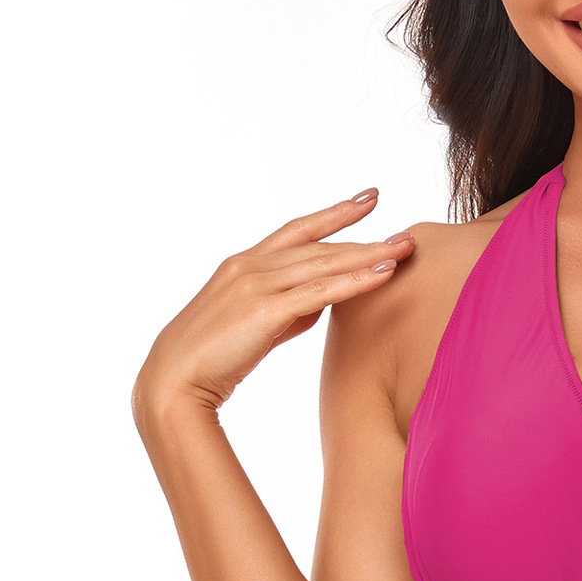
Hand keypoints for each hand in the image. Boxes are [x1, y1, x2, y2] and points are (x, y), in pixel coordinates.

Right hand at [133, 188, 415, 422]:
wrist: (174, 381)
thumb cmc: (213, 358)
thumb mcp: (255, 325)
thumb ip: (288, 309)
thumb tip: (321, 303)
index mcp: (244, 264)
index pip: (297, 230)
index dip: (334, 214)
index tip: (368, 199)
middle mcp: (249, 265)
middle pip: (318, 245)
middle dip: (363, 235)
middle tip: (406, 232)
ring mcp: (256, 285)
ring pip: (323, 263)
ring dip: (368, 254)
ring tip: (405, 249)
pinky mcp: (265, 311)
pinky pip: (320, 291)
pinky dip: (355, 281)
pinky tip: (384, 274)